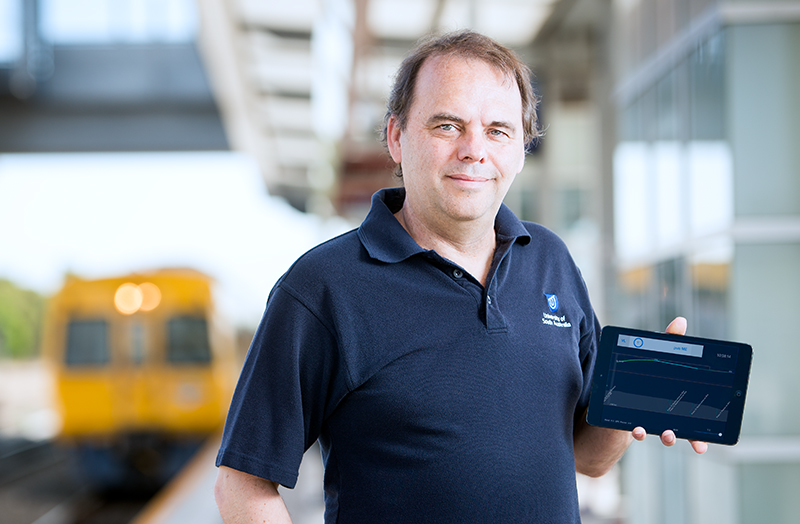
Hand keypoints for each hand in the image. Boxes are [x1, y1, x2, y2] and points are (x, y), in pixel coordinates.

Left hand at [630, 316, 707, 454]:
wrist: (619, 383)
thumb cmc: (647, 369)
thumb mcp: (659, 353)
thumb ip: (670, 340)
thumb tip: (681, 321)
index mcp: (680, 400)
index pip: (698, 416)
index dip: (703, 433)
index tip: (705, 443)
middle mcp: (670, 414)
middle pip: (685, 430)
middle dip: (690, 438)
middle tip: (694, 441)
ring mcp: (653, 418)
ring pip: (665, 433)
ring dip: (668, 436)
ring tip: (667, 434)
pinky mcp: (634, 418)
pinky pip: (640, 430)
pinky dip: (641, 431)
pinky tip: (638, 429)